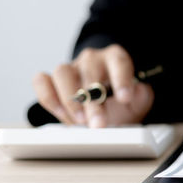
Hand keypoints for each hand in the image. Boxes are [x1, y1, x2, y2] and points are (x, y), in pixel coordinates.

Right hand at [32, 44, 153, 127]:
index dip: (121, 78)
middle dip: (94, 100)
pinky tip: (60, 113)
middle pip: (90, 71)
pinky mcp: (52, 81)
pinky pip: (42, 81)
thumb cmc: (122, 102)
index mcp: (115, 59)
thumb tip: (135, 92)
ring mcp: (70, 68)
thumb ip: (140, 96)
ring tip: (80, 120)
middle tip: (99, 124)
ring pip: (62, 72)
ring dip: (69, 98)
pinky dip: (48, 97)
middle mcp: (91, 60)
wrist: (107, 106)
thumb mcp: (138, 100)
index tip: (125, 98)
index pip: (119, 61)